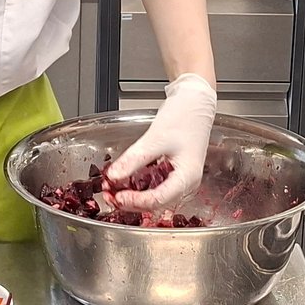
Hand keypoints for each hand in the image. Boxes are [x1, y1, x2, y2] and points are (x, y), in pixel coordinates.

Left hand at [105, 74, 216, 210]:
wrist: (195, 101)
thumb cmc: (184, 116)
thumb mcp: (154, 138)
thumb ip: (133, 159)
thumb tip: (113, 176)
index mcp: (188, 176)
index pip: (158, 199)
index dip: (135, 201)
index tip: (116, 196)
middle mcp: (187, 183)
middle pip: (156, 203)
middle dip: (131, 202)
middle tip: (110, 196)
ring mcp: (181, 179)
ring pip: (155, 198)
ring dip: (134, 196)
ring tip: (114, 190)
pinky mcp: (173, 173)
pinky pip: (155, 187)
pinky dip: (139, 187)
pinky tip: (125, 182)